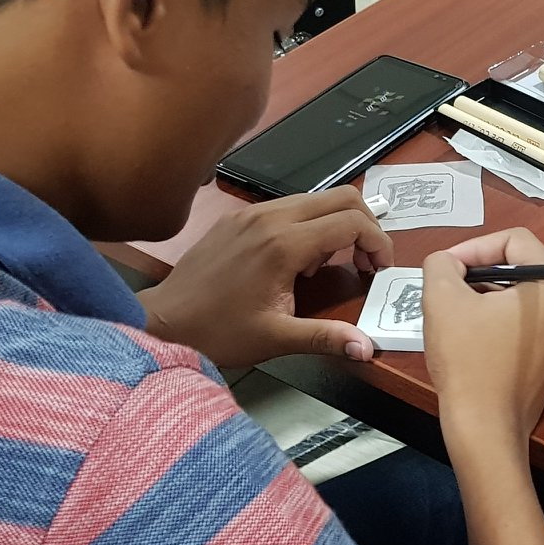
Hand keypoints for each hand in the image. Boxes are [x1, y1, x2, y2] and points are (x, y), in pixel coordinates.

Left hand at [137, 186, 392, 367]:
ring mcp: (252, 213)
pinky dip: (309, 223)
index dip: (378, 242)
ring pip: (315, 198)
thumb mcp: (277, 338)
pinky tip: (297, 260)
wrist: (164, 323)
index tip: (379, 269)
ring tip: (329, 265)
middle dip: (365, 225)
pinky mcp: (239, 217)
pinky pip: (288, 206)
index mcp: (284, 244)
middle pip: (341, 196)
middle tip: (365, 261)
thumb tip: (367, 348)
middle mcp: (270, 218)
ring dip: (336, 224)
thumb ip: (326, 337)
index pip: (352, 222)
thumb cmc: (219, 332)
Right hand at [424, 228, 543, 446]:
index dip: (476, 246)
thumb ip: (442, 264)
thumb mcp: (442, 299)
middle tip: (453, 282)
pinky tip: (478, 331)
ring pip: (530, 294)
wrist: (486, 428)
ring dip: (494, 291)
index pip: (517, 240)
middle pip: (527, 264)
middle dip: (486, 267)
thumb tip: (450, 262)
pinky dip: (507, 316)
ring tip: (461, 306)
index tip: (448, 266)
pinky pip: (534, 321)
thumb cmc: (467, 360)